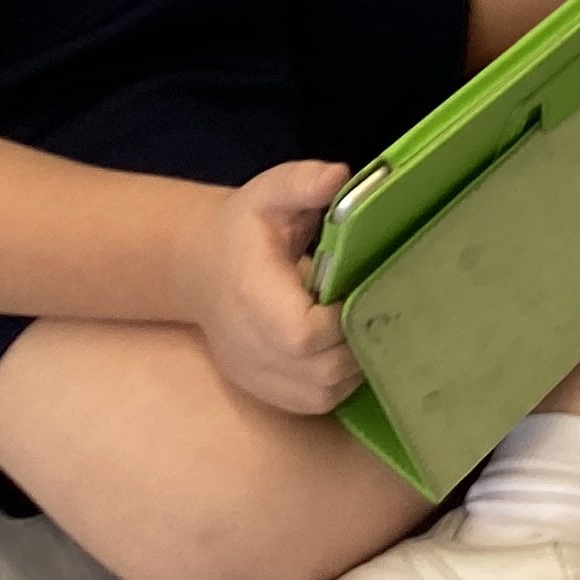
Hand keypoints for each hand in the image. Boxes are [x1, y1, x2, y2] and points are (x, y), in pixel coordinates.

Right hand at [181, 160, 360, 413]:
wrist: (200, 267)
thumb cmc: (242, 228)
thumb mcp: (269, 192)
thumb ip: (302, 182)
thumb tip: (338, 176)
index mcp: (253, 296)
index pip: (302, 335)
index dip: (341, 323)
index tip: (362, 291)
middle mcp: (251, 346)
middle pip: (321, 371)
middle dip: (360, 343)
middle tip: (379, 307)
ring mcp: (257, 375)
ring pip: (323, 394)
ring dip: (356, 365)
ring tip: (367, 324)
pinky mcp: (266, 389)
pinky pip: (315, 403)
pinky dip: (341, 383)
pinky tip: (349, 347)